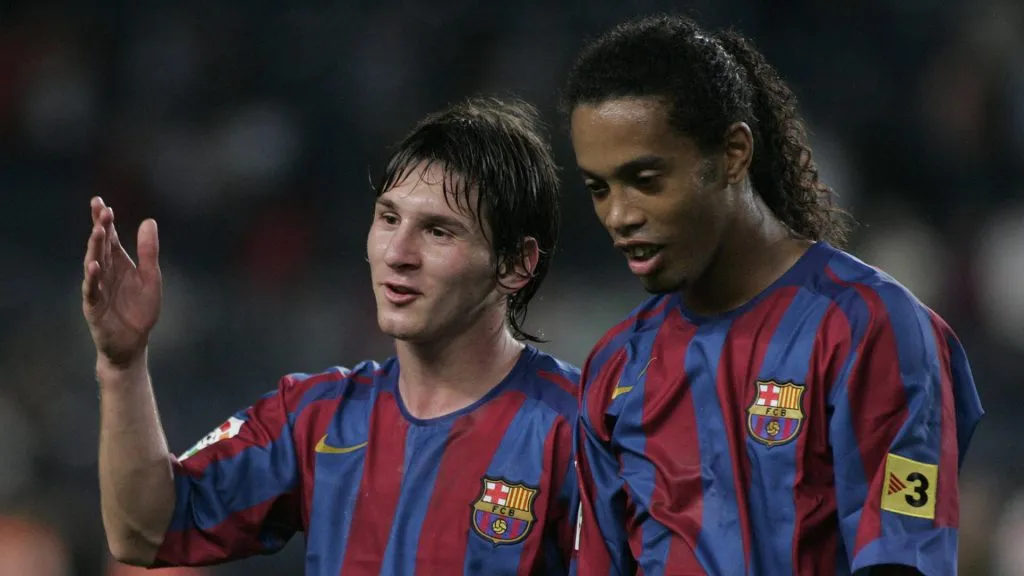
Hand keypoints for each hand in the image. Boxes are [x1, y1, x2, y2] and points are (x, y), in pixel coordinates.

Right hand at [82, 197, 162, 367]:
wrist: (133, 342)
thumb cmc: (140, 310)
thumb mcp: (151, 277)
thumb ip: (148, 252)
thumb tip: (149, 221)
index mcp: (118, 264)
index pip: (109, 238)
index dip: (104, 220)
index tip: (100, 202)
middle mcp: (105, 272)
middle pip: (100, 247)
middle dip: (100, 227)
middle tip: (101, 209)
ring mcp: (97, 288)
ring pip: (94, 263)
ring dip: (95, 247)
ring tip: (98, 231)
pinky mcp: (94, 306)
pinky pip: (92, 290)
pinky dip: (92, 278)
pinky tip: (93, 265)